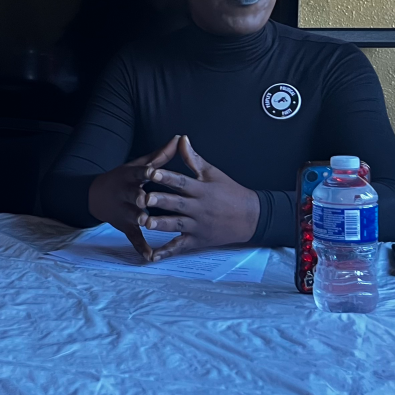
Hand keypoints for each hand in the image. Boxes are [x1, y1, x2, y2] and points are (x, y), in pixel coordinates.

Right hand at [88, 135, 180, 260]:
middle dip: (139, 198)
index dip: (145, 173)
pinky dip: (141, 247)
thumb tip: (180, 138)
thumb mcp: (139, 164)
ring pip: (132, 216)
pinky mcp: (124, 227)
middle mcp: (125, 193)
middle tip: (145, 200)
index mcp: (130, 176)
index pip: (139, 173)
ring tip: (146, 223)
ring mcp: (123, 211)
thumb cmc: (125, 178)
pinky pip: (133, 238)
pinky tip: (150, 256)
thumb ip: (161, 155)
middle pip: (133, 195)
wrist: (97, 196)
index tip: (153, 172)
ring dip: (139, 220)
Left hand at [143, 136, 260, 261]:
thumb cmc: (230, 192)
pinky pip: (180, 247)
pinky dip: (166, 252)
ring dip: (161, 225)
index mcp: (202, 190)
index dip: (167, 177)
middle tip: (144, 198)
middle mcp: (199, 208)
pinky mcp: (197, 240)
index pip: (182, 182)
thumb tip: (181, 138)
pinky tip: (152, 256)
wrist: (250, 218)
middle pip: (177, 204)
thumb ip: (194, 159)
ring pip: (177, 225)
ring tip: (145, 223)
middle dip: (161, 201)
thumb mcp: (213, 173)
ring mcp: (198, 226)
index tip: (152, 172)